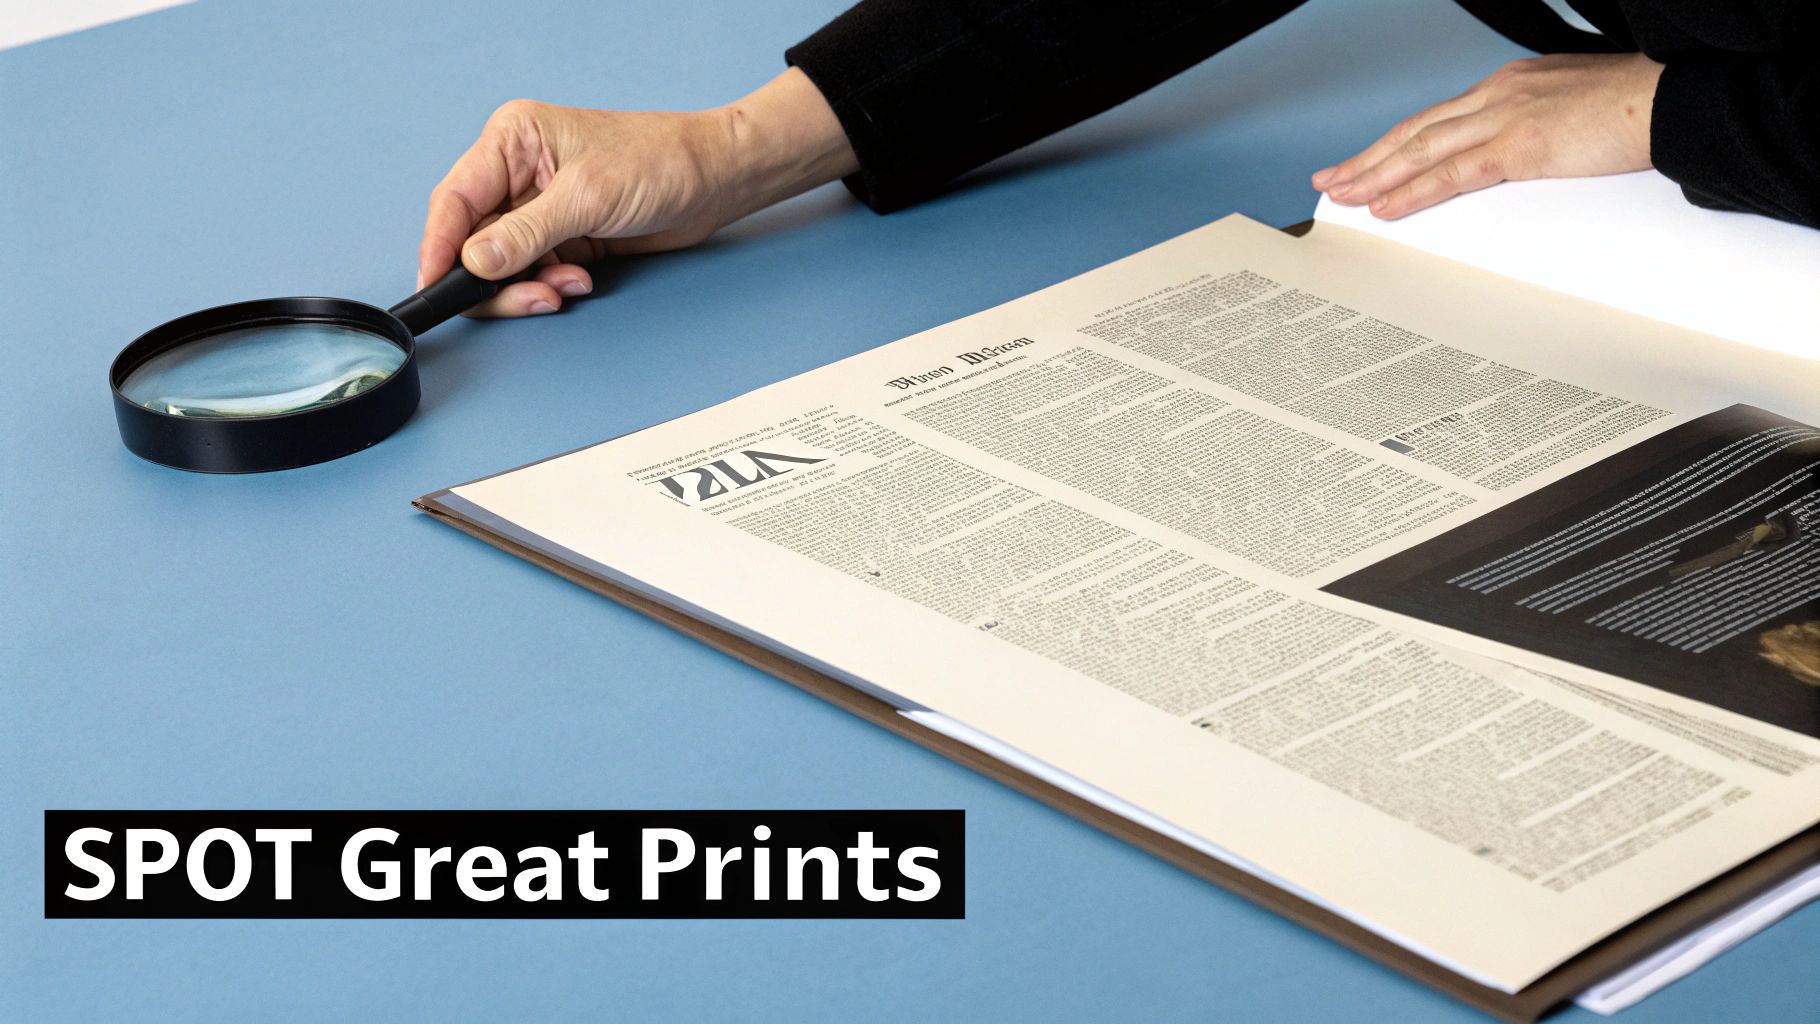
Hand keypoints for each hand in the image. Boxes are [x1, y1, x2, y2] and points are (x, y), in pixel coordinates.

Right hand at [418, 68, 856, 316]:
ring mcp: (540, 208)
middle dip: (496, 278)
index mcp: (512, 141)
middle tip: (531, 297)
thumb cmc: (660, 162)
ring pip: (502, 265)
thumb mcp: (586, 198)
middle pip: (473, 241)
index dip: (438, 248)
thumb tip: (473, 263)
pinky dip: (550, 286)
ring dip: (529, 286)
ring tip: (568, 286)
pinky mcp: (564, 236)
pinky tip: (580, 281)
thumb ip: (525, 234)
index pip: (454, 200)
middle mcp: (518, 173)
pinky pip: (534, 273)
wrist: (716, 180)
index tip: (433, 287)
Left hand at [1312, 52, 1664, 219]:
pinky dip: (1414, 191)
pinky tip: (1387, 206)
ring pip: (1423, 150)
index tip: (1367, 161)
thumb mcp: (1574, 116)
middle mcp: (1501, 94)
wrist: (1677, 99)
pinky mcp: (1523, 145)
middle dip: (1369, 158)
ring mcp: (1508, 116)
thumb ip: (1538, 135)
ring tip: (1343, 196)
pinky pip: (1454, 173)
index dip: (1397, 142)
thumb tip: (1521, 161)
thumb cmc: (1639, 108)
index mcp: (1512, 86)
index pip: (1438, 119)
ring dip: (1376, 176)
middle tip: (1331, 180)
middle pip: (1417, 131)